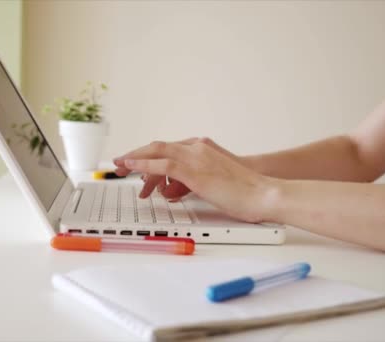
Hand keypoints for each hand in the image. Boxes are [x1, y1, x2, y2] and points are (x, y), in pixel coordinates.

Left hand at [115, 137, 249, 199]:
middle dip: (136, 153)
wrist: (264, 193)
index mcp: (202, 148)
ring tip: (120, 166)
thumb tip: (168, 191)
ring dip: (135, 158)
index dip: (149, 154)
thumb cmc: (244, 192)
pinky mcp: (194, 170)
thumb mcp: (212, 184)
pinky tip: (131, 167)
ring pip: (156, 151)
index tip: (135, 161)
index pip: (169, 148)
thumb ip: (189, 183)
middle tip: (120, 162)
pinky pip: (162, 164)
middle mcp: (197, 147)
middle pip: (158, 146)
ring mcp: (196, 156)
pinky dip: (143, 164)